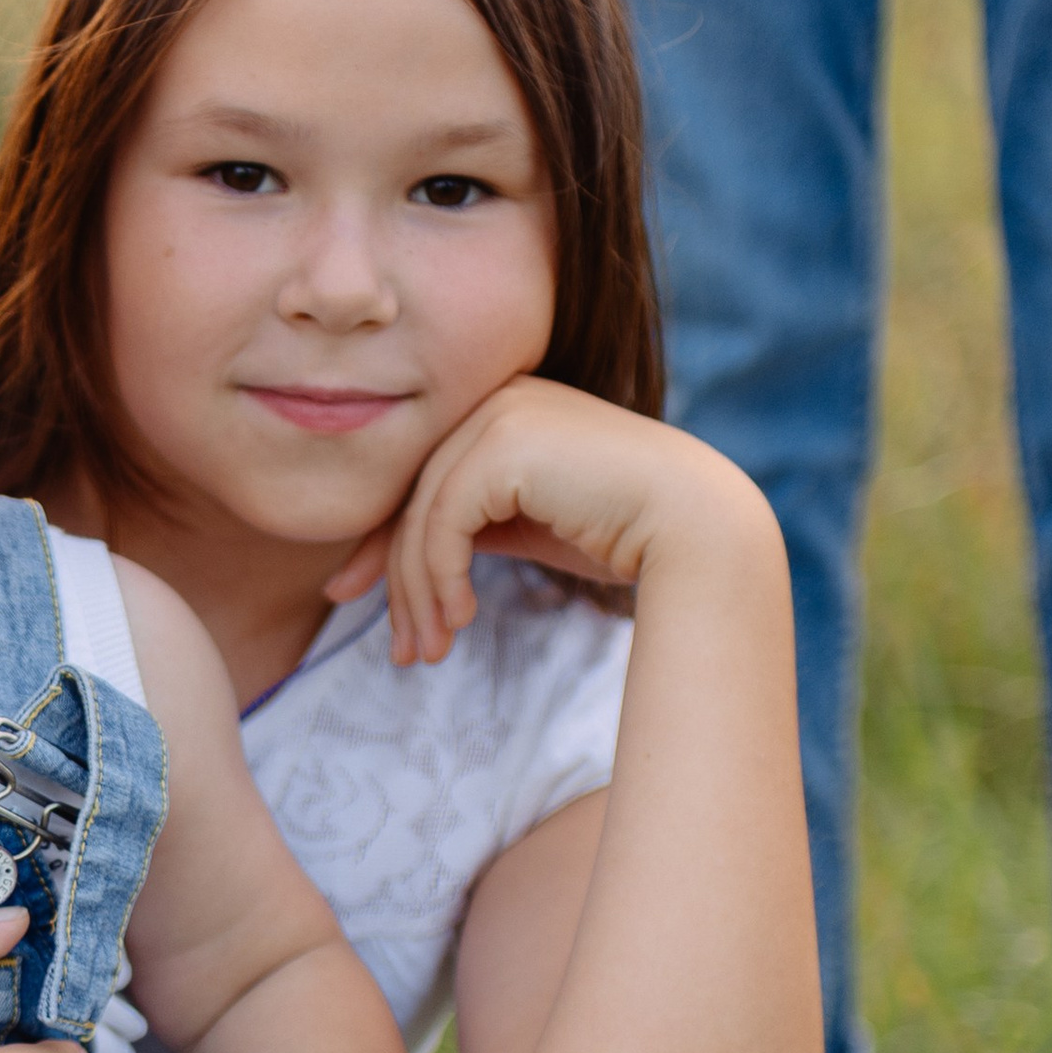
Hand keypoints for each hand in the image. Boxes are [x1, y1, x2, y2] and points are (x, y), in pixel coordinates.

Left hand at [321, 377, 769, 670]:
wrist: (696, 526)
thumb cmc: (623, 532)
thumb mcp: (528, 524)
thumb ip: (473, 523)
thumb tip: (403, 561)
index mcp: (501, 409)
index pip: (421, 480)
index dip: (383, 545)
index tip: (355, 599)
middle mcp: (495, 400)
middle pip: (412, 499)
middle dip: (395, 581)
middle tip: (399, 650)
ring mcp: (499, 414)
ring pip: (423, 516)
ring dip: (419, 595)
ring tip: (428, 652)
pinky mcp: (504, 444)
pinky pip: (443, 521)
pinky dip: (441, 579)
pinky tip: (461, 618)